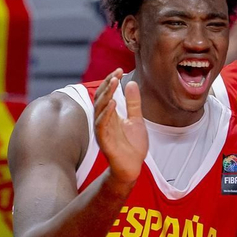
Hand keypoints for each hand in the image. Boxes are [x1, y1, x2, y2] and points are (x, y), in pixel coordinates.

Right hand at [94, 69, 147, 189]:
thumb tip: (131, 83)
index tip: (119, 70)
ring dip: (107, 95)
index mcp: (110, 115)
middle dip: (107, 84)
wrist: (133, 167)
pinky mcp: (104, 140)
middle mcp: (103, 120)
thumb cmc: (132, 146)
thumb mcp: (136, 120)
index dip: (111, 81)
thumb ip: (133, 103)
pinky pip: (102, 125)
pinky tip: (113, 103)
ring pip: (100, 109)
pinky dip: (106, 113)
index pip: (107, 94)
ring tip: (114, 82)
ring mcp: (102, 130)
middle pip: (101, 98)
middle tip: (116, 73)